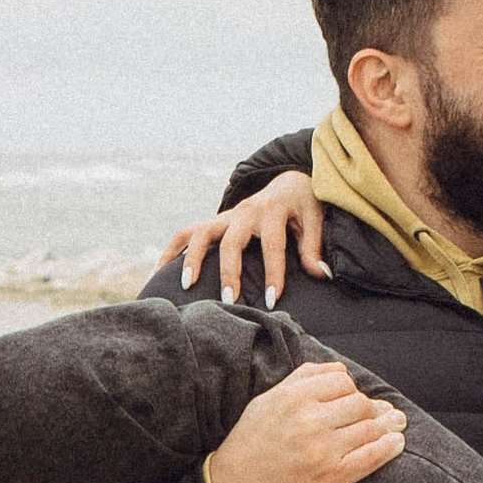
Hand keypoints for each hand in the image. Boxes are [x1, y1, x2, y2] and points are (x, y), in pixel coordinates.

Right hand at [164, 172, 331, 302]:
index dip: (272, 274)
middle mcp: (246, 212)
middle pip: (231, 241)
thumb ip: (314, 247)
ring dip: (193, 259)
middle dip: (229, 272)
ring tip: (186, 286)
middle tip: (230, 301)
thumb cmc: (303, 205)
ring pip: (201, 233)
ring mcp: (227, 216)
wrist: (288, 181)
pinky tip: (160, 272)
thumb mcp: (315, 219)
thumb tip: (322, 274)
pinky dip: (173, 250)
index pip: (273, 246)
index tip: (270, 300)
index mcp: (273, 211)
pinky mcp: (215, 221)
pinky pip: (186, 232)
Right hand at [203, 364, 405, 482]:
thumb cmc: (251, 443)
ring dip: (387, 425)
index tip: (353, 398)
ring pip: (370, 427)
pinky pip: (371, 456)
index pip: (342, 379)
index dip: (351, 388)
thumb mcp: (267, 401)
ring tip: (396, 424)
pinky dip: (389, 448)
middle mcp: (308, 420)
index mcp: (292, 397)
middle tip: (375, 414)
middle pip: (360, 402)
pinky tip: (396, 443)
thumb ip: (302, 380)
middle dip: (370, 408)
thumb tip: (341, 371)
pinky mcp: (332, 477)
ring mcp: (322, 449)